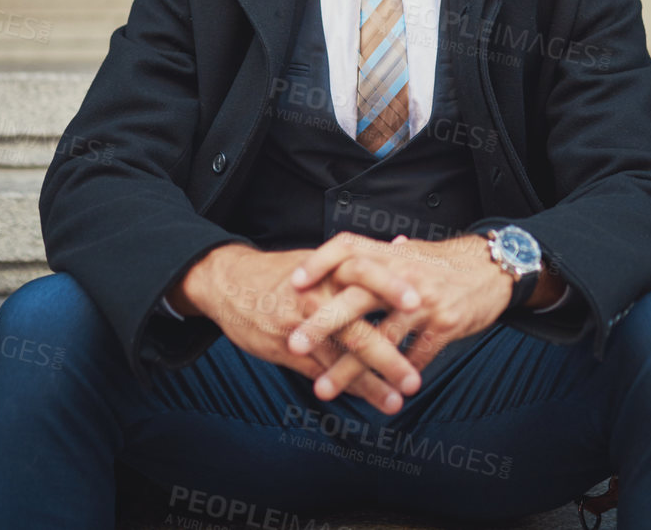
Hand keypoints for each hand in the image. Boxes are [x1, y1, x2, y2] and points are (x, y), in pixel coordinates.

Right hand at [178, 243, 426, 413]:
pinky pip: (321, 371)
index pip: (364, 273)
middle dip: (387, 357)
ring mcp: (300, 327)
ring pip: (338, 359)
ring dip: (369, 383)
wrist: (230, 283)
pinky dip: (345, 386)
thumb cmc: (284, 271)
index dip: (391, 287)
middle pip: (355, 328)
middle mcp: (315, 296)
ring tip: (397, 401)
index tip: (420, 304)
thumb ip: (358, 262)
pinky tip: (367, 397)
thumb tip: (402, 249)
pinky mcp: (286, 349)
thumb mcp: (319, 258)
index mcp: (328, 269)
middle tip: (414, 379)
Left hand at [287, 232, 515, 402]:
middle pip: (356, 297)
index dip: (319, 262)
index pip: (348, 248)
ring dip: (350, 367)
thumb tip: (352, 253)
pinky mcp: (446, 324)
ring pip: (382, 337)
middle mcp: (404, 275)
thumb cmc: (447, 264)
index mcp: (391, 255)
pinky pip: (416, 354)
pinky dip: (396, 375)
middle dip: (322, 323)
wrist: (495, 268)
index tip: (293, 283)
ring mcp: (424, 301)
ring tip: (324, 388)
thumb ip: (381, 256)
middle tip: (293, 345)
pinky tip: (379, 393)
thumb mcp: (413, 251)